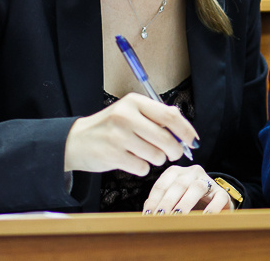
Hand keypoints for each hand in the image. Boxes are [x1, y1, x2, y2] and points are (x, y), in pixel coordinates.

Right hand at [64, 93, 198, 175]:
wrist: (76, 141)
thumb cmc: (109, 127)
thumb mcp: (130, 112)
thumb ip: (155, 116)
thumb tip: (183, 125)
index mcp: (134, 102)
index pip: (170, 116)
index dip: (186, 130)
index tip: (193, 140)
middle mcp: (126, 116)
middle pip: (166, 139)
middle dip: (175, 151)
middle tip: (173, 154)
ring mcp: (118, 136)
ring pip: (156, 156)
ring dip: (156, 159)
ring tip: (144, 154)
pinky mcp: (113, 155)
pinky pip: (142, 168)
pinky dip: (142, 168)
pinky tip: (131, 160)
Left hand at [143, 165, 232, 214]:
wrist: (215, 202)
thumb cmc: (187, 202)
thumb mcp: (172, 201)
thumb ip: (160, 204)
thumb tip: (146, 216)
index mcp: (175, 173)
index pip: (162, 185)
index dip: (154, 200)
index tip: (148, 215)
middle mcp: (191, 173)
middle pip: (178, 185)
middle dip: (167, 202)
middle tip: (160, 217)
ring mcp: (208, 181)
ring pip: (197, 187)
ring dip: (186, 203)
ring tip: (178, 216)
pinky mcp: (222, 192)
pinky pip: (219, 198)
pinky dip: (212, 208)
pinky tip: (204, 217)